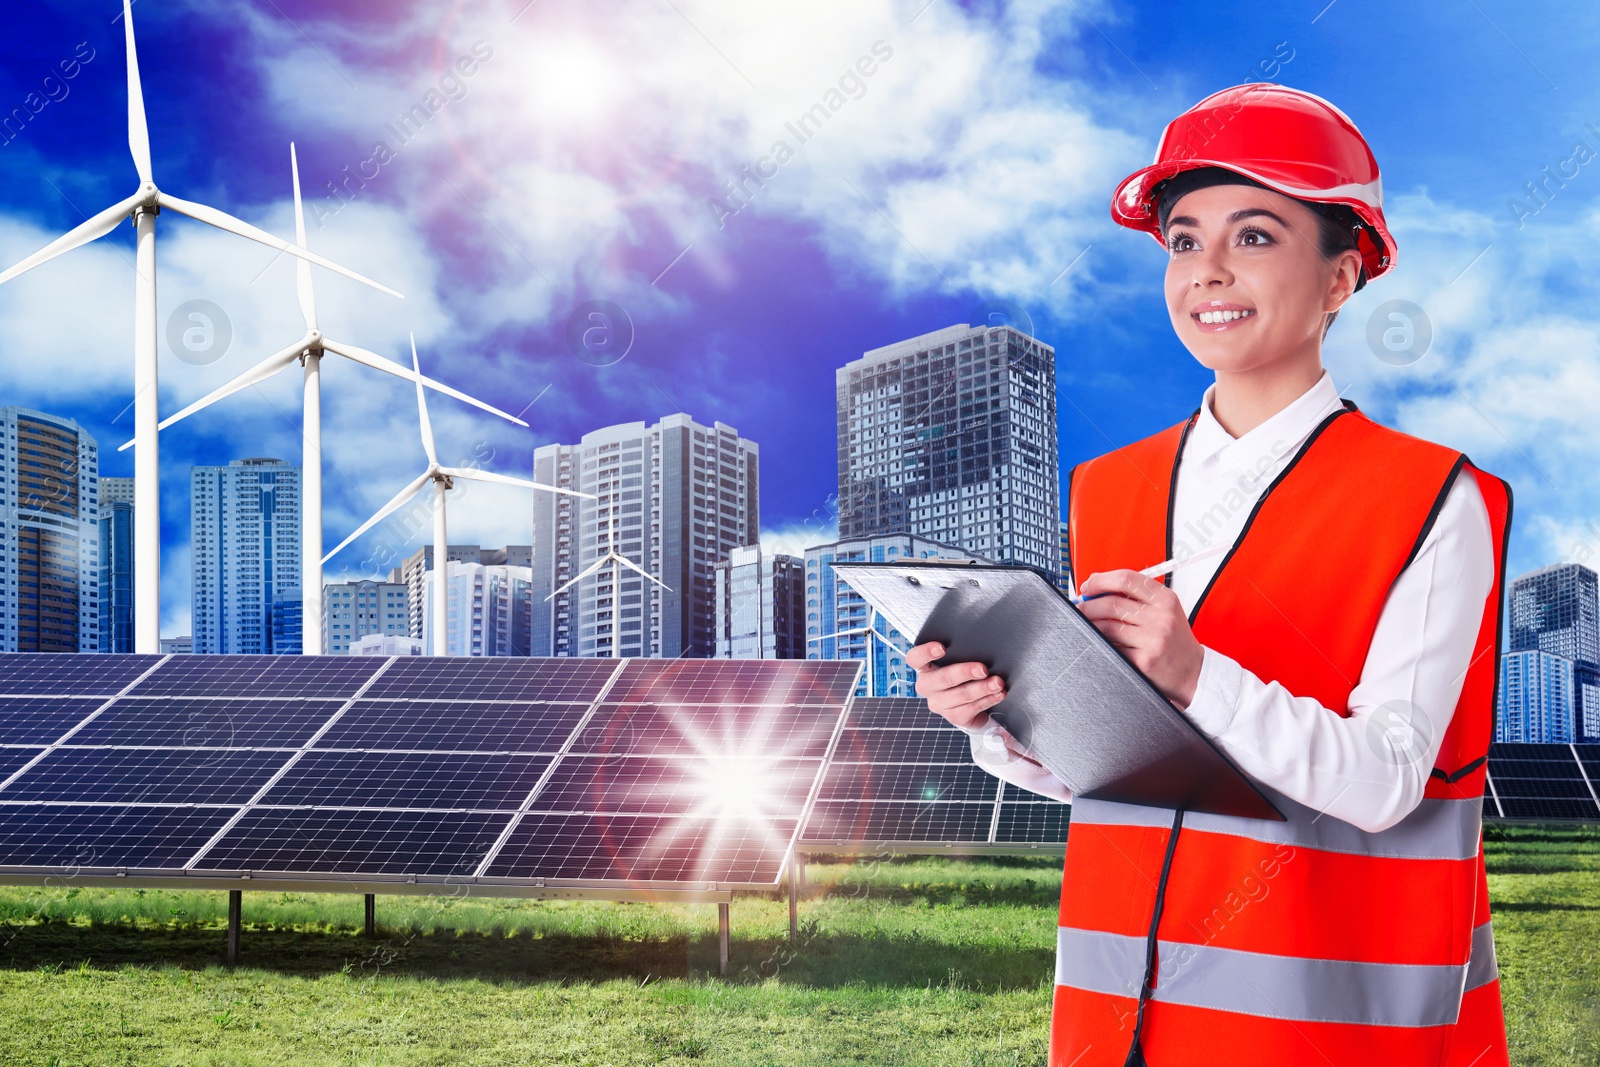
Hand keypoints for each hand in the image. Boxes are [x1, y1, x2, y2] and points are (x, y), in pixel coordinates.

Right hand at [906, 641, 1005, 727]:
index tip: (942, 647)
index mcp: (924, 668)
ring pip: (960, 695)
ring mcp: (938, 704)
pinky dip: (987, 700)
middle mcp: (927, 686)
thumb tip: (982, 644)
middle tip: (983, 669)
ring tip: (997, 682)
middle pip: (942, 678)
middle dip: (964, 672)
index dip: (926, 652)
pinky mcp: (953, 717)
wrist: (971, 702)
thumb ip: (962, 653)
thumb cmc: (964, 674)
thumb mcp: (959, 661)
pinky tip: (998, 694)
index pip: (915, 658)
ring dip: (982, 688)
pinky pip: (970, 709)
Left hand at [1076, 569, 1203, 707]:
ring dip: (1091, 625)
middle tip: (1081, 608)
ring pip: (1107, 626)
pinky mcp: (1144, 661)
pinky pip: (1112, 648)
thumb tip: (1096, 587)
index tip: (1088, 586)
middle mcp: (1161, 618)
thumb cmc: (1174, 639)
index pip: (1126, 579)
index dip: (1101, 580)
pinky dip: (1102, 644)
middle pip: (1112, 603)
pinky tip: (1102, 642)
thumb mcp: (1165, 610)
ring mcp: (1153, 640)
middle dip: (1088, 605)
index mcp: (1165, 599)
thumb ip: (1136, 596)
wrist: (1192, 671)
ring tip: (1088, 625)